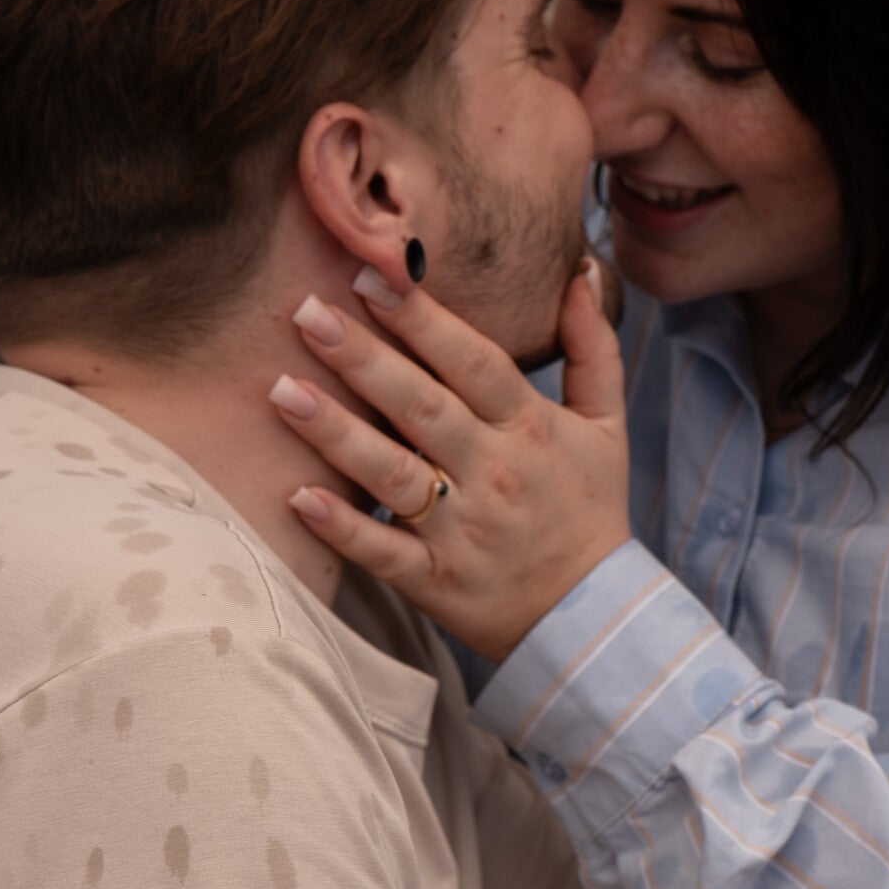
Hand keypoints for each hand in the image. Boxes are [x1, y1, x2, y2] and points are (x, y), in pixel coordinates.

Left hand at [270, 261, 631, 661]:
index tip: (373, 275)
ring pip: (393, 474)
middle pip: (422, 407)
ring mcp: (464, 531)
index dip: (424, 319)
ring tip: (281, 390)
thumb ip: (592, 347)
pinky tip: (298, 497)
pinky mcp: (437, 581)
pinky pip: (383, 552)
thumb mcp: (607, 424)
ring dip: (336, 432)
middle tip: (304, 311)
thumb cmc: (589, 508)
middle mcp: (496, 475)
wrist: (594, 618)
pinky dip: (342, 527)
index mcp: (529, 427)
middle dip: (362, 357)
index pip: (473, 362)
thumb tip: (580, 271)